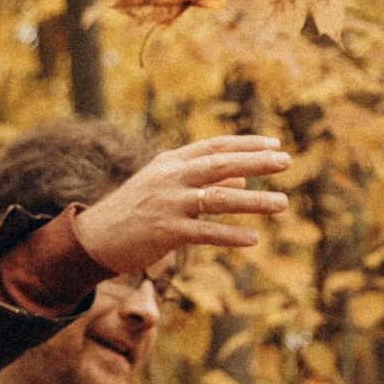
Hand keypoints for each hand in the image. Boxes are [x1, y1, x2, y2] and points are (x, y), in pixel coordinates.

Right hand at [74, 139, 290, 281]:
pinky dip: (230, 235)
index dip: (246, 145)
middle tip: (287, 162)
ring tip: (282, 203)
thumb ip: (203, 182)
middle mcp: (170, 178)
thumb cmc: (136, 211)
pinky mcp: (165, 232)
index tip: (275, 145)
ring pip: (217, 199)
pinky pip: (204, 233)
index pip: (214, 146)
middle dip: (255, 163)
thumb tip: (241, 179)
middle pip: (219, 165)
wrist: (96, 238)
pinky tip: (253, 239)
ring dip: (253, 201)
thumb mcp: (166, 188)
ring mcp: (167, 204)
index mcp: (171, 162)